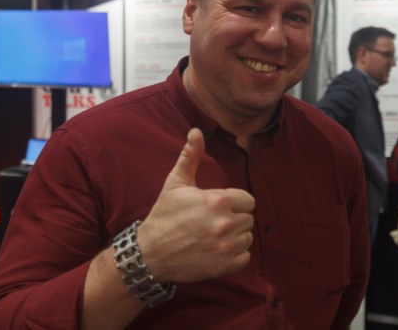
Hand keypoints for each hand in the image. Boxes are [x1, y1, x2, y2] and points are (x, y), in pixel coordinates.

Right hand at [136, 128, 255, 282]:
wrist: (149, 253)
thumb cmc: (164, 215)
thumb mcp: (176, 183)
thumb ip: (190, 156)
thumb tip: (196, 131)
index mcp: (219, 200)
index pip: (248, 200)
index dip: (235, 203)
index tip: (218, 207)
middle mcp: (226, 223)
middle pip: (248, 219)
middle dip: (234, 219)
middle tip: (213, 222)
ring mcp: (226, 246)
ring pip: (247, 238)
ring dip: (235, 237)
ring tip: (214, 236)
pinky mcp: (224, 266)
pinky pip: (244, 257)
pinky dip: (235, 256)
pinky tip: (217, 250)